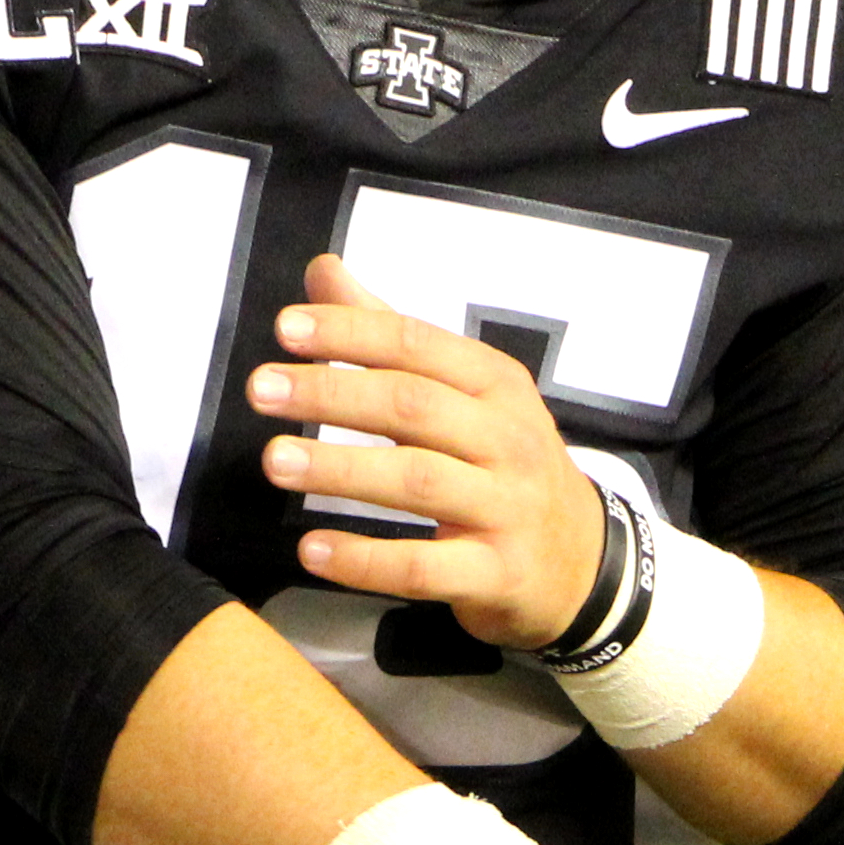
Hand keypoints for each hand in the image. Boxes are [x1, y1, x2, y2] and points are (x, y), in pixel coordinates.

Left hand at [245, 255, 605, 651]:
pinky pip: (424, 567)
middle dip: (334, 394)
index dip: (351, 333)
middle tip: (262, 390)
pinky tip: (311, 549)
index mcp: (496, 384)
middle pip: (414, 406)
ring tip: (274, 461)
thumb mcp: (466, 394)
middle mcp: (507, 439)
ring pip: (418, 482)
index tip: (285, 329)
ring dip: (341, 469)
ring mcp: (507, 508)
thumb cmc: (503, 463)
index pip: (417, 346)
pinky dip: (365, 559)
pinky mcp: (497, 572)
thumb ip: (389, 336)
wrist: (581, 560)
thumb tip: (323, 272)